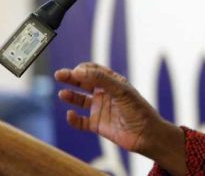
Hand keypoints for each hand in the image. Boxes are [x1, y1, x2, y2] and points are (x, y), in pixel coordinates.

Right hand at [55, 62, 185, 174]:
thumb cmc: (138, 109)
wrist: (146, 134)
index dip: (83, 68)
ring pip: (80, 100)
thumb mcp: (121, 90)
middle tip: (58, 75)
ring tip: (63, 94)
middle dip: (71, 78)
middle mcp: (105, 94)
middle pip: (84, 83)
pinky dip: (73, 119)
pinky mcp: (97, 124)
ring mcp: (101, 109)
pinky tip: (70, 115)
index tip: (75, 71)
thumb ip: (100, 79)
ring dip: (71, 96)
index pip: (94, 70)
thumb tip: (78, 70)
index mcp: (113, 82)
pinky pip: (80, 121)